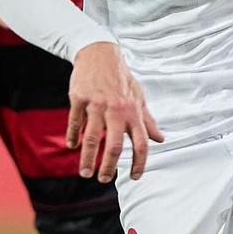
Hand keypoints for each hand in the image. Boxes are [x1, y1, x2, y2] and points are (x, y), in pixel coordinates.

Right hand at [66, 41, 164, 181]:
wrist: (100, 53)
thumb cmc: (121, 78)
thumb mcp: (139, 98)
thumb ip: (148, 121)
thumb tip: (160, 139)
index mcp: (133, 112)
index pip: (141, 143)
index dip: (139, 163)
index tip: (134, 177)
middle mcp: (117, 110)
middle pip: (113, 145)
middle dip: (109, 166)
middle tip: (103, 180)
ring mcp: (97, 104)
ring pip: (91, 137)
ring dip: (87, 158)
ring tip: (85, 172)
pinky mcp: (79, 98)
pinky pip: (75, 122)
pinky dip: (73, 136)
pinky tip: (72, 146)